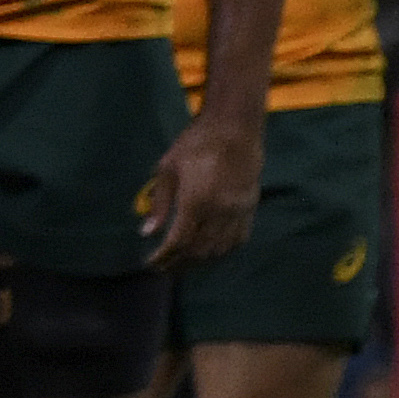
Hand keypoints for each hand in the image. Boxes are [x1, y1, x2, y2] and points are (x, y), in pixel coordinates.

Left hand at [143, 108, 265, 270]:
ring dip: (200, 260)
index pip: (178, 241)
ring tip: (183, 265)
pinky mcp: (250, 207)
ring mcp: (238, 211)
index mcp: (196, 201)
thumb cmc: (195, 144)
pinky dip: (223, 251)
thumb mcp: (167, 169)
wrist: (235, 128)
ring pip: (219, 248)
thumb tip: (148, 231)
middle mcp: (220, 211)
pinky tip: (211, 254)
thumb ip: (159, 203)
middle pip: (198, 249)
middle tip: (164, 268)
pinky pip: (238, 239)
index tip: (151, 263)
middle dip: (179, 263)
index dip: (164, 256)